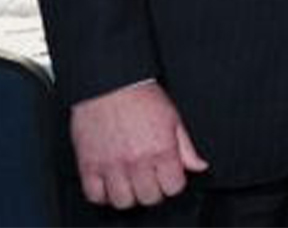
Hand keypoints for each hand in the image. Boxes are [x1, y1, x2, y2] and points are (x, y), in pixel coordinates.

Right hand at [68, 81, 207, 207]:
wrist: (109, 84)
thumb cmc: (140, 97)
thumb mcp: (173, 119)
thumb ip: (186, 147)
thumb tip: (199, 165)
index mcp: (161, 150)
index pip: (173, 187)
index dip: (173, 183)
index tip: (168, 176)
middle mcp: (136, 161)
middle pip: (149, 198)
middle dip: (153, 191)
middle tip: (150, 179)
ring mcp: (111, 165)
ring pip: (123, 201)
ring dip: (129, 195)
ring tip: (130, 182)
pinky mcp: (88, 165)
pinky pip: (95, 195)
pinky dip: (103, 194)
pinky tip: (109, 183)